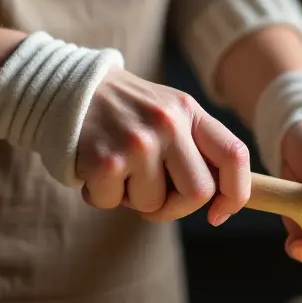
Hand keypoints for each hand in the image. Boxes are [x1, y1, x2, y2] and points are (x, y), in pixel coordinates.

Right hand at [77, 68, 249, 224]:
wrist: (65, 89)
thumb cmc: (124, 112)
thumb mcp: (168, 113)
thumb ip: (195, 147)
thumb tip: (221, 199)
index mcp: (189, 111)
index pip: (234, 156)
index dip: (235, 193)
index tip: (218, 213)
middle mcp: (169, 123)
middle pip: (199, 193)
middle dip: (176, 206)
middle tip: (151, 194)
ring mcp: (138, 141)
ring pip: (154, 205)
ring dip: (133, 198)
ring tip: (117, 169)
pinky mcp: (106, 160)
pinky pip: (114, 204)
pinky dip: (102, 196)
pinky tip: (94, 170)